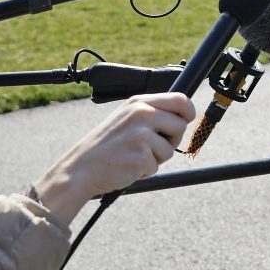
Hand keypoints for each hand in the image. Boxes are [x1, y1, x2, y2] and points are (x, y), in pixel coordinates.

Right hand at [33, 92, 196, 226]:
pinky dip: (145, 171)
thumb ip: (150, 113)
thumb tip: (182, 116)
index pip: (180, 99)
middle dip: (171, 140)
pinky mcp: (141, 155)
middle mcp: (141, 114)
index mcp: (138, 102)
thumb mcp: (125, 118)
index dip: (188, 111)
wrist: (80, 168)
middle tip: (150, 147)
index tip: (187, 120)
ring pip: (170, 149)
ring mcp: (141, 134)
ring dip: (156, 158)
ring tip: (133, 156)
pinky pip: (157, 166)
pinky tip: (128, 166)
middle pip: (180, 125)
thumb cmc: (105, 146)